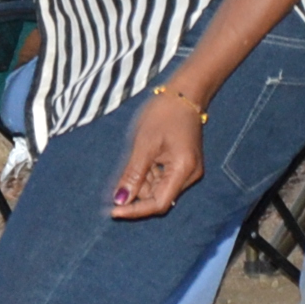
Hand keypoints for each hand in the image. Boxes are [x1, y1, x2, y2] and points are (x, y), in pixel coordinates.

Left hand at [111, 84, 206, 217]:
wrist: (184, 93)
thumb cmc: (164, 113)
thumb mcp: (144, 144)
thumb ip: (133, 175)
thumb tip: (120, 200)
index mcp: (184, 170)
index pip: (158, 203)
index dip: (135, 210)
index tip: (113, 210)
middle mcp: (190, 175)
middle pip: (159, 198)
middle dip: (137, 191)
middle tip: (122, 174)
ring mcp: (188, 170)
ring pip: (159, 189)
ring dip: (142, 181)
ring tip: (137, 156)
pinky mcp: (184, 165)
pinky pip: (163, 179)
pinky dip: (149, 174)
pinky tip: (144, 157)